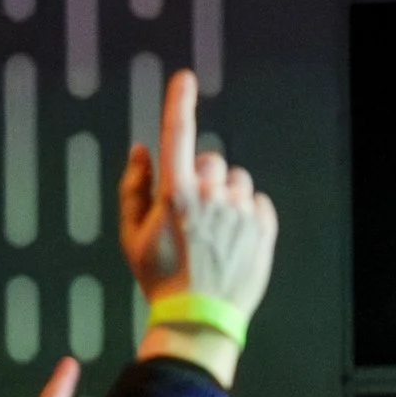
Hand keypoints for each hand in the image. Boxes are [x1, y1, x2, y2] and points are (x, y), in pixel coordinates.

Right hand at [120, 67, 278, 317]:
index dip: (179, 103)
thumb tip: (141, 150)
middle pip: (210, 162)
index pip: (177, 134)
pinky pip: (257, 202)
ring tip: (214, 234)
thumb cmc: (160, 277)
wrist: (200, 317)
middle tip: (192, 217)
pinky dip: (247, 214)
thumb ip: (133, 186)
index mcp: (175, 191)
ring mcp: (240, 209)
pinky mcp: (264, 225)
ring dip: (225, 197)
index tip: (184, 79)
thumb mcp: (131, 235)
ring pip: (236, 181)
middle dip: (202, 179)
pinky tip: (233, 240)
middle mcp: (210, 193)